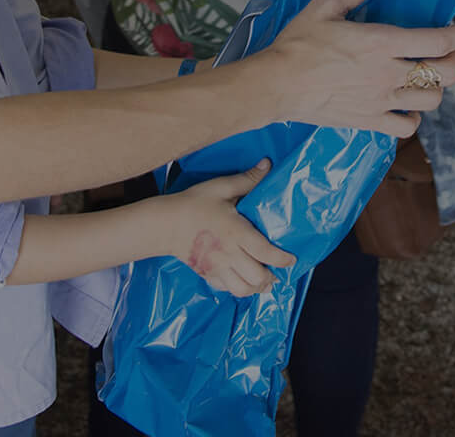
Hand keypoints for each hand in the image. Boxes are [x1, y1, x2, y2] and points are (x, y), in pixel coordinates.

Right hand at [160, 159, 295, 294]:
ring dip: (256, 288)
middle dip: (271, 278)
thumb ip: (247, 180)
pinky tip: (242, 280)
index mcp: (236, 232)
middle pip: (257, 277)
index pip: (265, 252)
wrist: (163, 224)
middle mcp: (229, 254)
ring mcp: (217, 268)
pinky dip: (238, 289)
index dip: (282, 259)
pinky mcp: (206, 275)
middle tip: (278, 271)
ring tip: (263, 282)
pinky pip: (226, 290)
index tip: (291, 259)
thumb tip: (267, 165)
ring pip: (242, 290)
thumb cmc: (193, 204)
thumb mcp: (220, 187)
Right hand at [262, 0, 454, 137]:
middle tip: (445, 52)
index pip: (438, 41)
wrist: (276, 84)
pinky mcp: (369, 120)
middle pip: (444, 73)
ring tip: (425, 77)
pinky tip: (404, 104)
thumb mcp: (326, 5)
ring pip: (431, 100)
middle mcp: (388, 73)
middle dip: (453, 60)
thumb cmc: (298, 43)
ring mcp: (381, 100)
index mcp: (381, 42)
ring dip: (435, 87)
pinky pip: (406, 127)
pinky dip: (412, 117)